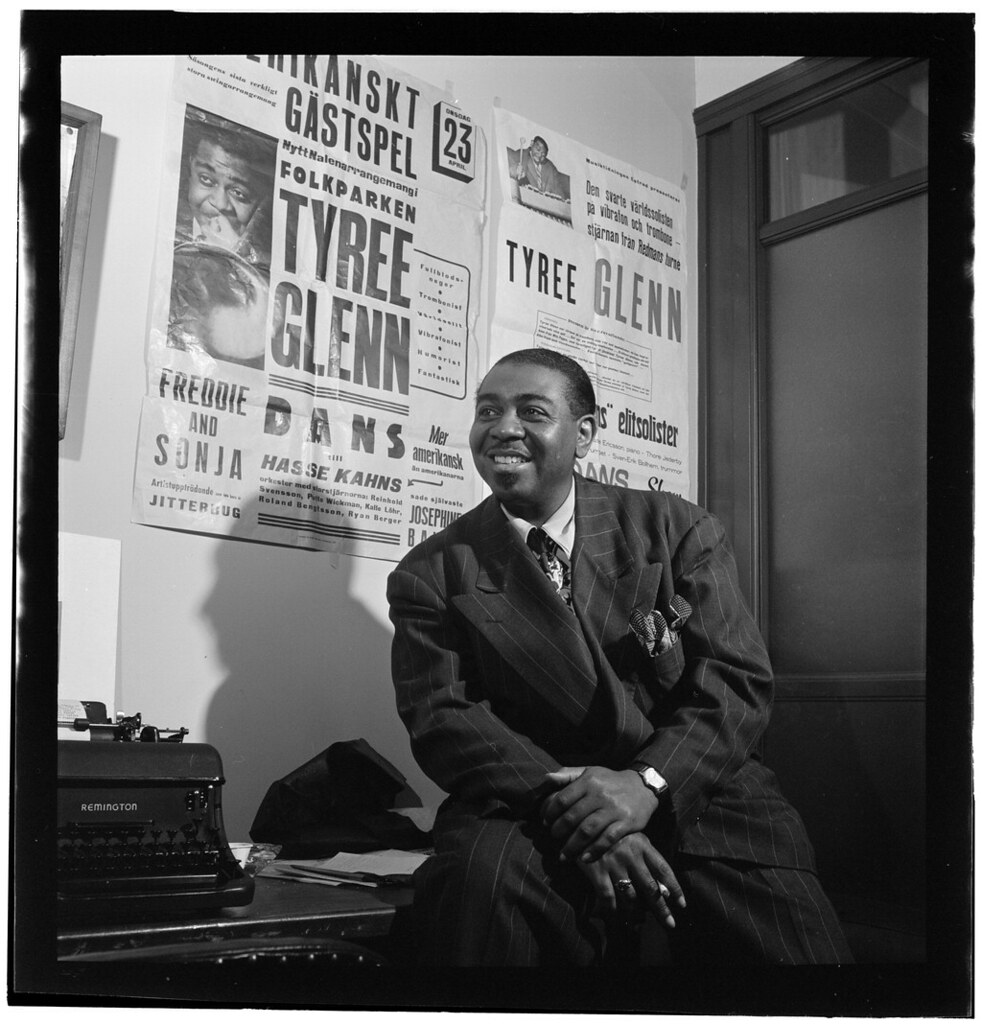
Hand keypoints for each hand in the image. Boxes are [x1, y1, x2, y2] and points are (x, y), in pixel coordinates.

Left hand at [542, 766, 657, 862]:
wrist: (643, 786)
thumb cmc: (610, 781)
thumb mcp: (589, 772)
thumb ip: (567, 775)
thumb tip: (546, 778)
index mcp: (589, 781)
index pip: (563, 799)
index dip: (551, 813)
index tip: (545, 822)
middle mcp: (600, 794)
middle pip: (573, 817)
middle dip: (559, 831)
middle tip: (553, 838)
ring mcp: (614, 809)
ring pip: (588, 830)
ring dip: (572, 846)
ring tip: (564, 855)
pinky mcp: (626, 823)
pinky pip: (607, 839)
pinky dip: (594, 851)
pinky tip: (584, 859)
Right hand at [576, 832, 684, 929]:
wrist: (581, 822)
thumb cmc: (611, 832)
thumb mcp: (632, 837)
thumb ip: (646, 857)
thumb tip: (662, 887)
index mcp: (643, 845)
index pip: (664, 869)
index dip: (675, 888)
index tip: (682, 904)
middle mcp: (631, 855)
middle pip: (651, 888)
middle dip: (661, 909)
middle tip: (670, 924)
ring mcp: (614, 864)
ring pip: (631, 897)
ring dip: (636, 914)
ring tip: (637, 924)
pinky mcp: (597, 871)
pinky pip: (608, 897)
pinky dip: (613, 910)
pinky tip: (616, 917)